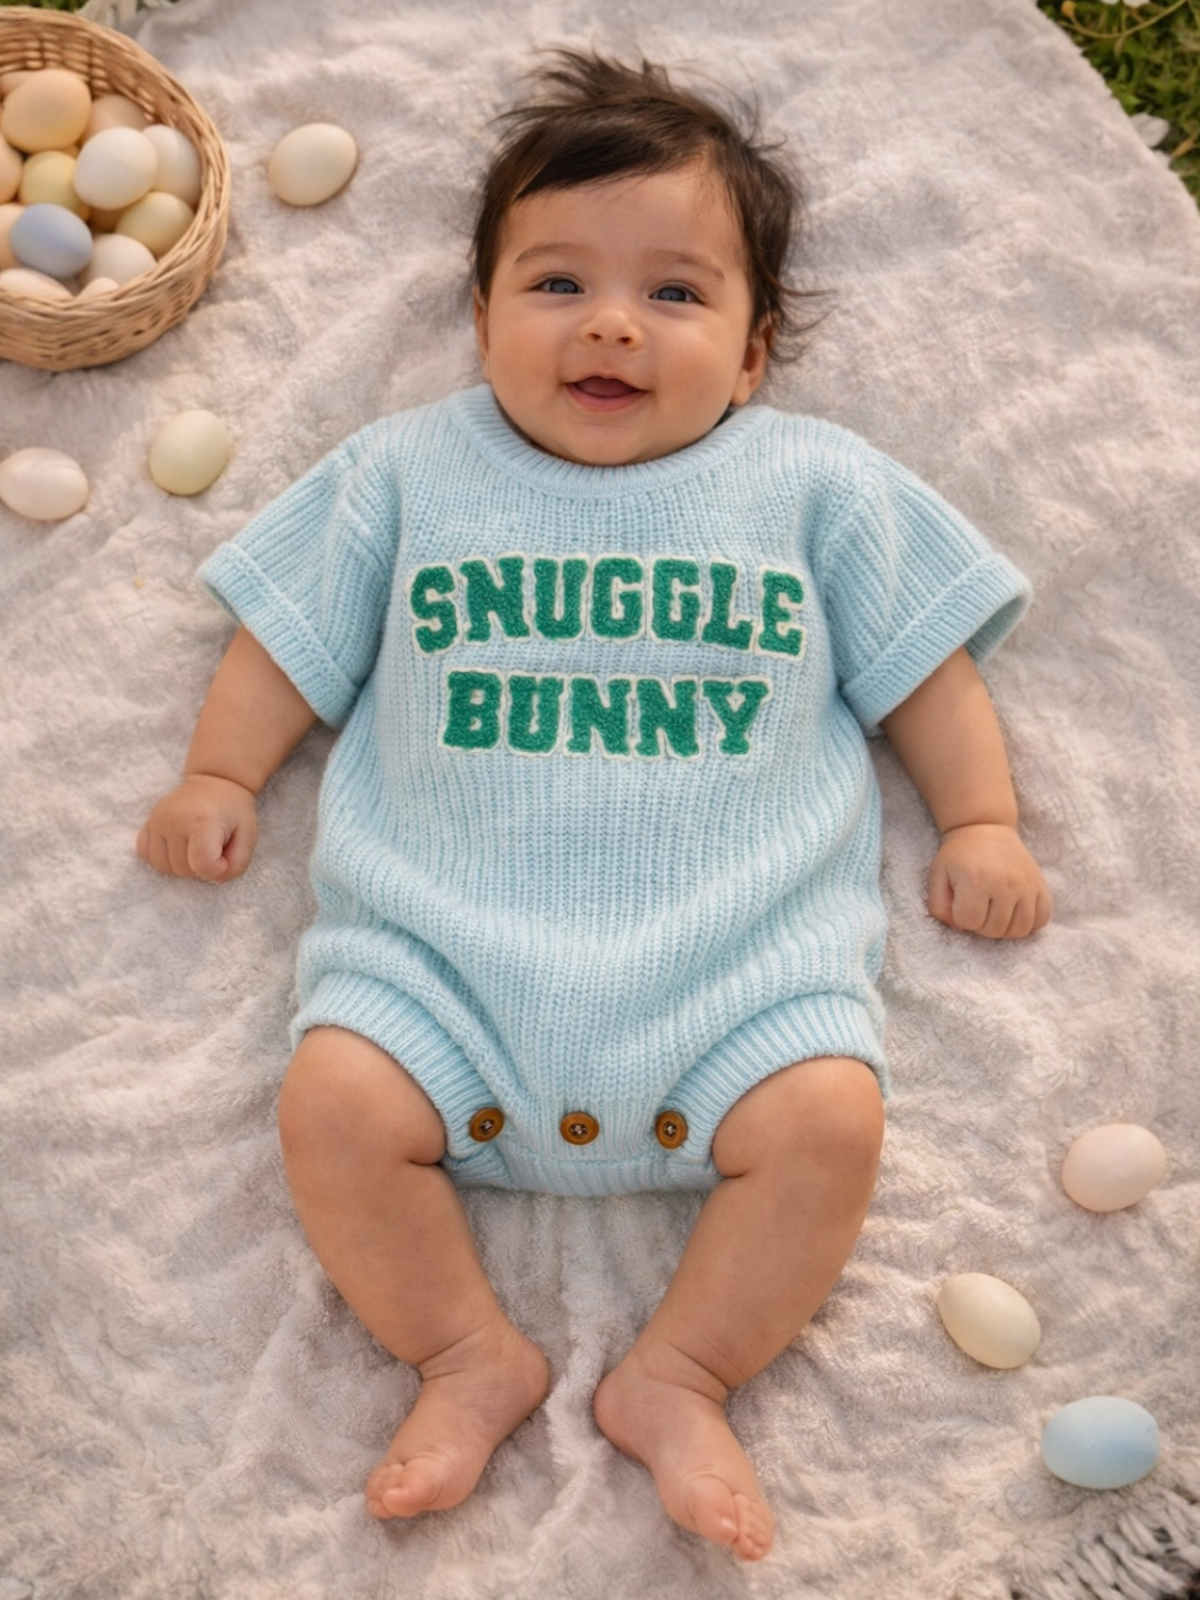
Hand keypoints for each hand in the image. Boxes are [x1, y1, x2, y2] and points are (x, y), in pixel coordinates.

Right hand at [136, 773, 258, 882]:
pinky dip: (163, 858)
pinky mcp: (148, 823)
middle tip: (213, 846)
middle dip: (202, 867)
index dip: (219, 869)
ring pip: (164, 867)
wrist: (214, 781)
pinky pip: (147, 855)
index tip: (226, 855)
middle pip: (184, 869)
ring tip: (196, 846)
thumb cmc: (233, 811)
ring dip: (183, 865)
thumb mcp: (248, 835)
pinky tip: (178, 846)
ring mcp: (157, 820)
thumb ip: (237, 863)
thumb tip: (215, 879)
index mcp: (202, 821)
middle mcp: (174, 820)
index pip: (203, 865)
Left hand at [926, 823, 1051, 938]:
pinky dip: (1029, 923)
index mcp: (976, 880)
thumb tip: (959, 927)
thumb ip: (939, 906)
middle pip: (995, 930)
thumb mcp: (937, 875)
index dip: (960, 918)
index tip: (960, 902)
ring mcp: (1026, 885)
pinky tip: (1014, 912)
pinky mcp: (1040, 885)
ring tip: (994, 912)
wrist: (985, 828)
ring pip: (1020, 930)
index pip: (969, 922)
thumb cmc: (959, 855)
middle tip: (977, 907)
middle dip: (981, 925)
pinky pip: (1041, 919)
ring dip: (1004, 928)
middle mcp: (1005, 883)